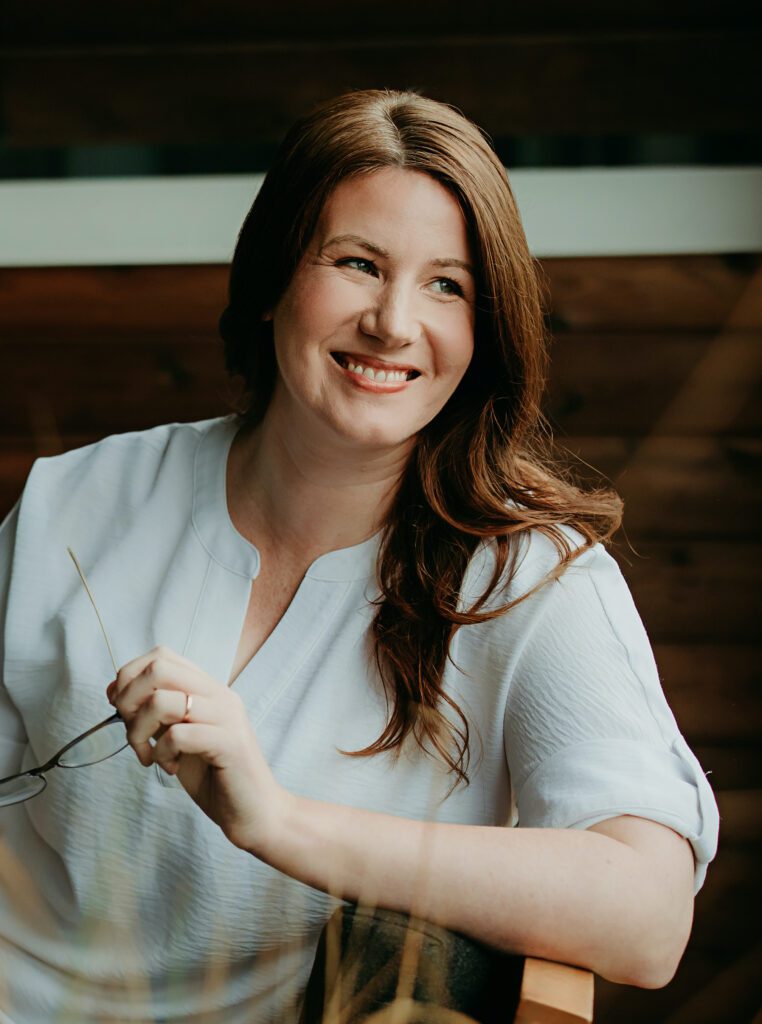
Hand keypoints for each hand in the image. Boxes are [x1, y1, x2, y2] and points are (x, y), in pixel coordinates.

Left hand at [108, 645, 285, 852]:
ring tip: (148, 754)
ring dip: (140, 732)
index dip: (130, 676)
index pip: (162, 655)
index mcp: (208, 689)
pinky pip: (179, 735)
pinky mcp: (230, 743)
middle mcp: (219, 695)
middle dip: (129, 699)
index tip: (120, 708)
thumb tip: (114, 692)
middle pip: (159, 668)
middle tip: (133, 731)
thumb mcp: (177, 738)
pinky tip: (169, 767)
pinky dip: (162, 753)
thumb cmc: (215, 776)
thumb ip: (155, 714)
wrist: (255, 812)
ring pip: (162, 701)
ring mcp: (227, 717)